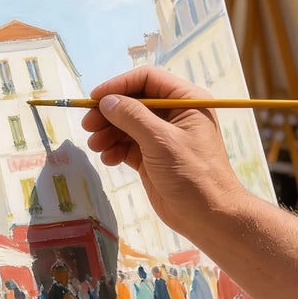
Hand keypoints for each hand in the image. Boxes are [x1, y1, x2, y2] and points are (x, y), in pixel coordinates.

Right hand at [80, 67, 248, 241]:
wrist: (209, 218)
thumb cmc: (194, 175)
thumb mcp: (162, 141)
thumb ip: (132, 117)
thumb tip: (106, 101)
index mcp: (186, 101)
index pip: (148, 80)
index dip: (119, 85)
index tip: (95, 98)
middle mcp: (174, 114)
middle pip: (133, 102)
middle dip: (109, 112)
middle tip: (88, 125)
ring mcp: (162, 137)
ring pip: (127, 124)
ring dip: (108, 132)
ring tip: (95, 146)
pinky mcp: (153, 157)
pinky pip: (127, 144)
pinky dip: (114, 149)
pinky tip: (108, 159)